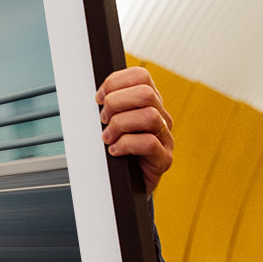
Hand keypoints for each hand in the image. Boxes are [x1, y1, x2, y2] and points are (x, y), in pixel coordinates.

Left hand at [96, 66, 173, 194]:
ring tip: (108, 137)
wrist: (126, 185)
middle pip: (146, 93)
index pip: (141, 76)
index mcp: (149, 103)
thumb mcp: (110, 123)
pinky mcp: (164, 159)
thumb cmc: (117, 151)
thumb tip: (96, 96)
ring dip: (120, 125)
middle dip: (116, 103)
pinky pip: (148, 143)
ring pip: (149, 116)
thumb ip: (109, 106)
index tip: (99, 98)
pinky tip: (115, 151)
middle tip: (103, 120)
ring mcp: (165, 138)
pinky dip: (125, 145)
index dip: (115, 82)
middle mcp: (161, 117)